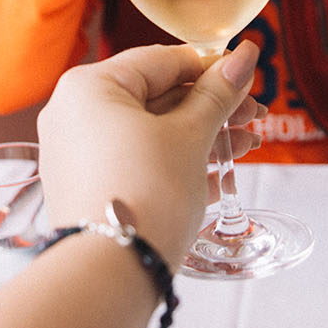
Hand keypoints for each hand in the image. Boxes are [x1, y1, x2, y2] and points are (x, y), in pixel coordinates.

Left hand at [37, 42, 261, 264]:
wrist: (110, 272)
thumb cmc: (147, 193)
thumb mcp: (191, 136)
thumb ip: (218, 93)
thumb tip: (245, 56)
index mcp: (90, 86)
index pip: (162, 61)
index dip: (212, 68)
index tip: (249, 78)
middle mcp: (73, 114)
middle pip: (155, 97)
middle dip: (211, 109)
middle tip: (254, 117)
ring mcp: (75, 153)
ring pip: (149, 133)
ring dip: (201, 138)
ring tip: (246, 147)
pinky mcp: (85, 188)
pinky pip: (135, 162)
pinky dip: (173, 163)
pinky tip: (217, 174)